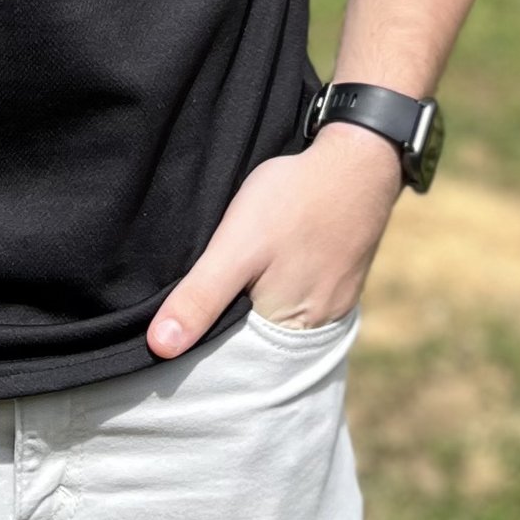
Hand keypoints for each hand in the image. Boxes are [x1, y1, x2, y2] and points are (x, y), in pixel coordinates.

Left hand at [146, 126, 405, 357]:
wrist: (359, 161)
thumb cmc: (295, 201)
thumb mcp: (236, 246)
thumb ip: (200, 297)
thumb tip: (160, 348)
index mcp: (287, 332)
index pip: (233, 358)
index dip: (203, 345)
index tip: (175, 328)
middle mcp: (315, 329)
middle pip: (256, 341)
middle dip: (227, 324)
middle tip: (197, 295)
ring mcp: (333, 305)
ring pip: (277, 319)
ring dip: (253, 306)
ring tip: (230, 279)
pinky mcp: (340, 282)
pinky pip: (300, 298)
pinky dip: (277, 289)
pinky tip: (266, 266)